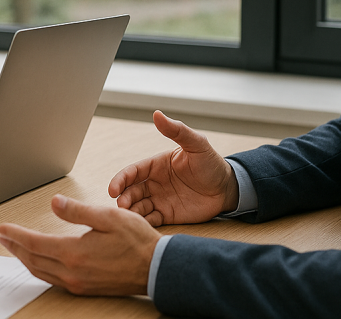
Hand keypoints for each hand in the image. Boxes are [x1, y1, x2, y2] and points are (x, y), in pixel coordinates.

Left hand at [0, 194, 159, 295]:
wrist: (157, 269)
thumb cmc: (137, 241)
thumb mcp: (108, 217)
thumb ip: (77, 211)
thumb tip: (54, 203)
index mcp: (74, 253)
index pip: (34, 243)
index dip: (16, 235)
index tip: (2, 228)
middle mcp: (71, 272)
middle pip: (33, 259)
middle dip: (14, 247)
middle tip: (1, 237)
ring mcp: (77, 283)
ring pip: (40, 271)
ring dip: (24, 258)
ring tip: (14, 248)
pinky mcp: (84, 288)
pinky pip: (52, 279)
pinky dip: (39, 268)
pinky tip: (38, 261)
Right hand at [108, 110, 238, 225]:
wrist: (227, 189)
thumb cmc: (211, 163)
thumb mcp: (196, 144)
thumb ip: (177, 131)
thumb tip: (157, 114)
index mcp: (156, 165)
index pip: (132, 172)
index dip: (120, 179)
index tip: (113, 189)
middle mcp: (154, 182)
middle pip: (131, 191)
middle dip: (123, 199)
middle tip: (122, 207)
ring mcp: (160, 199)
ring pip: (138, 206)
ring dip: (131, 212)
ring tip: (130, 217)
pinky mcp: (167, 215)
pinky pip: (151, 219)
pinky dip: (143, 222)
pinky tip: (142, 226)